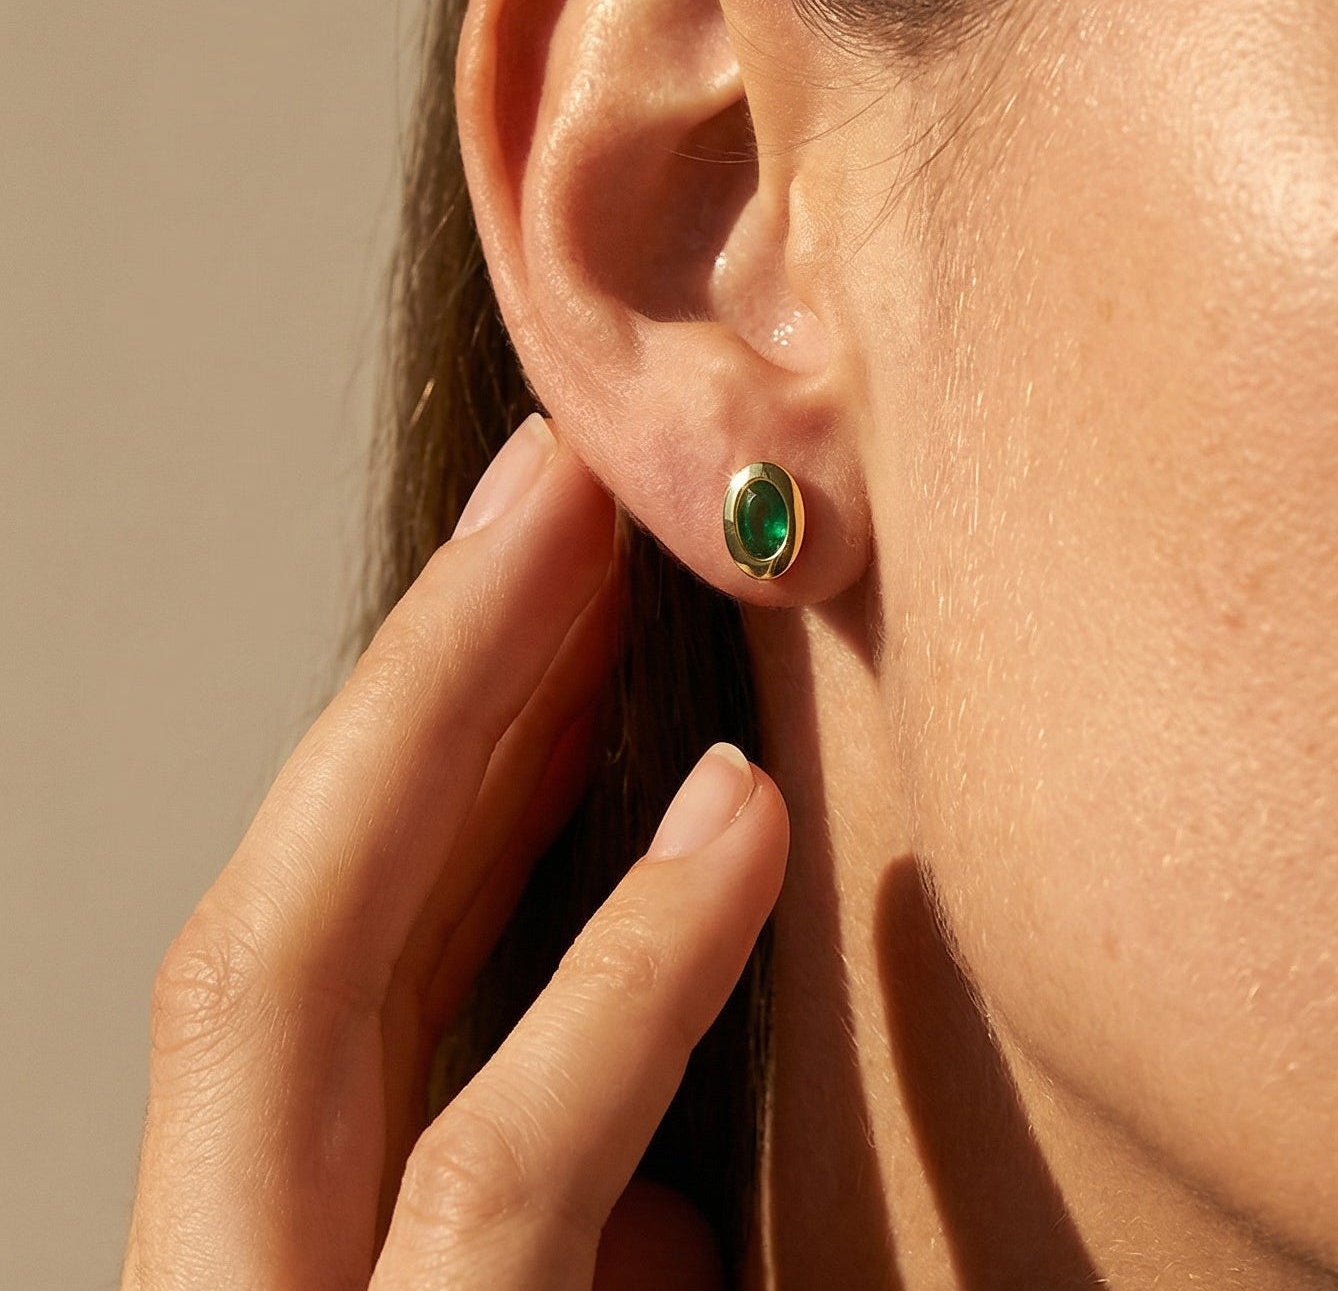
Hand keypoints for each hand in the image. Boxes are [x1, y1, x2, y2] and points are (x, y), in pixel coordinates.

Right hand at [120, 414, 789, 1289]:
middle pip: (288, 917)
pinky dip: (621, 978)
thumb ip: (571, 1268)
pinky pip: (500, 1171)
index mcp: (287, 1247)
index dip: (423, 747)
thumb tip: (669, 1206)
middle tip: (553, 477)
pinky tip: (739, 819)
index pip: (332, 962)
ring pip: (315, 985)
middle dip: (413, 676)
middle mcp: (245, 1265)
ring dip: (463, 740)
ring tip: (611, 562)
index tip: (542, 579)